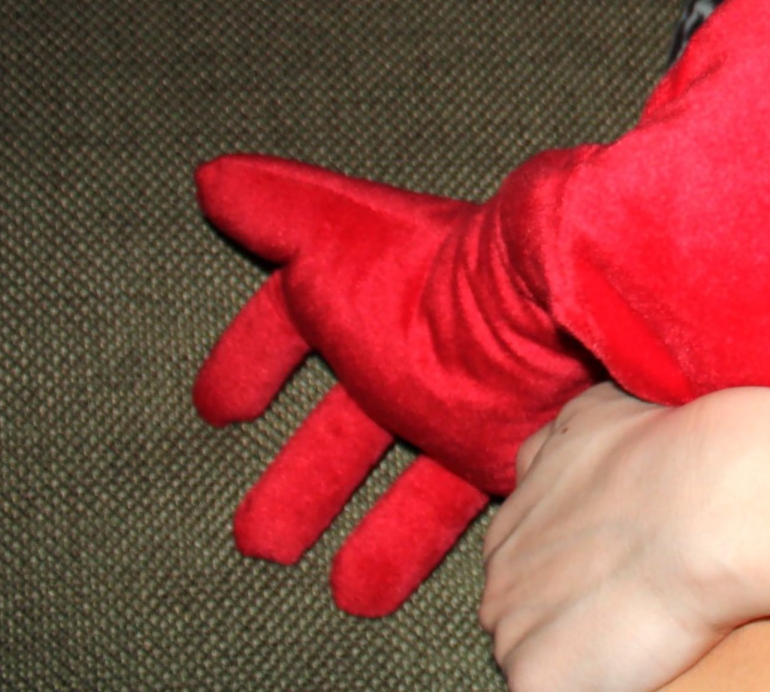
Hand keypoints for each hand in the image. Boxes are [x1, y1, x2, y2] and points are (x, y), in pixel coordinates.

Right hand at [192, 153, 599, 614]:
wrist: (558, 316)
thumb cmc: (439, 280)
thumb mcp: (341, 239)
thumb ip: (280, 212)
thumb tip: (212, 177)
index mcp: (375, 290)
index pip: (301, 316)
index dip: (256, 354)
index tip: (217, 408)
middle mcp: (421, 350)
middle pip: (352, 420)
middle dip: (305, 475)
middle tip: (259, 537)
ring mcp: (468, 404)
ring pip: (410, 477)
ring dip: (368, 530)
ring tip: (340, 591)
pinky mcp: (510, 450)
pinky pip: (461, 506)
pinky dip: (422, 546)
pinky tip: (389, 584)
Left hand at [481, 385, 751, 691]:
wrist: (710, 504)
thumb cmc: (670, 451)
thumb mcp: (597, 413)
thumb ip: (559, 442)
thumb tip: (550, 450)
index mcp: (513, 515)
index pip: (525, 557)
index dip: (573, 566)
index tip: (616, 564)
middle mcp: (499, 568)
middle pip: (520, 606)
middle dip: (563, 605)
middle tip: (626, 596)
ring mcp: (510, 625)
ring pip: (531, 651)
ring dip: (571, 644)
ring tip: (630, 624)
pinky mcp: (535, 676)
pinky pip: (549, 688)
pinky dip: (586, 678)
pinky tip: (627, 653)